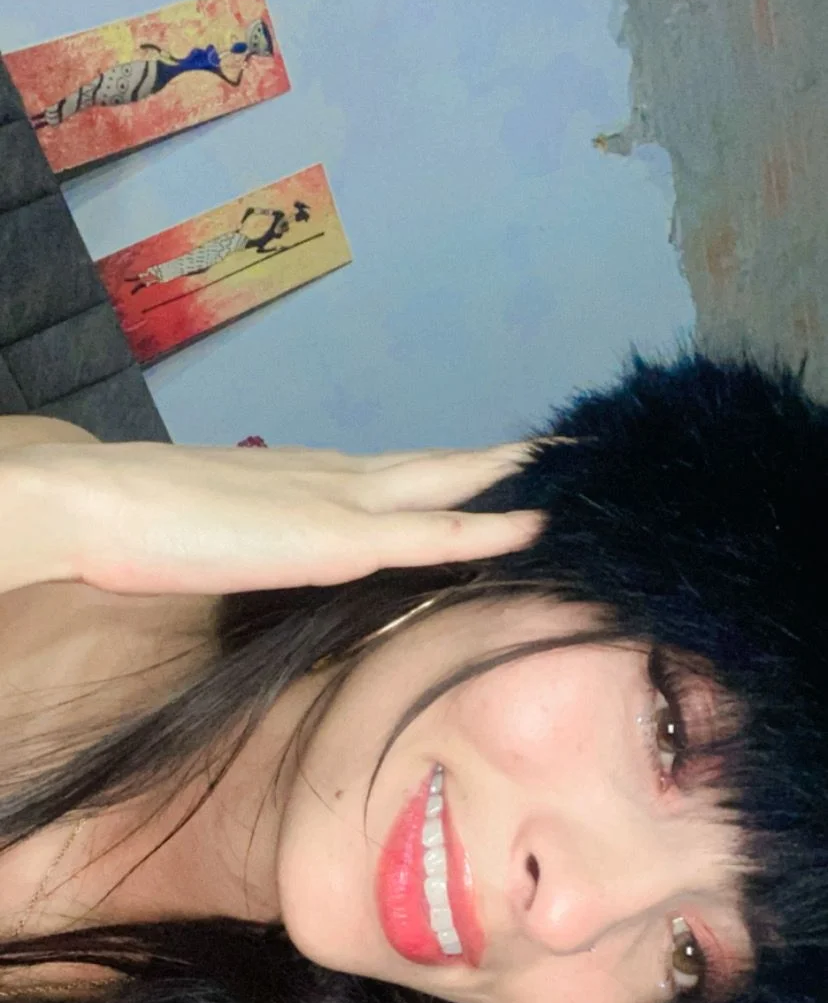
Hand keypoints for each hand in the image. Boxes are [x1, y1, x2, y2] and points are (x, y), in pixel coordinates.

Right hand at [14, 441, 539, 595]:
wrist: (100, 504)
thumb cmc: (143, 523)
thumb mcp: (221, 530)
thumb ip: (264, 535)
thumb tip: (278, 552)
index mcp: (308, 477)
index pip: (395, 471)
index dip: (447, 469)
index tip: (492, 465)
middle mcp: (337, 477)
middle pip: (436, 464)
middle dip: (499, 459)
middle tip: (559, 450)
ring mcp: (342, 501)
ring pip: (446, 484)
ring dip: (507, 478)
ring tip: (567, 471)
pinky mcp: (339, 537)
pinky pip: (433, 533)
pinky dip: (488, 527)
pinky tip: (534, 525)